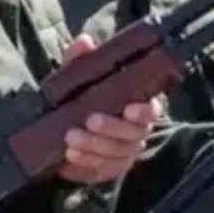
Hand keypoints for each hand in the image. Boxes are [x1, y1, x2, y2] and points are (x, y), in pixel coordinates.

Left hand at [56, 35, 160, 184]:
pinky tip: (69, 157)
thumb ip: (82, 59)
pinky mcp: (108, 170)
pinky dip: (86, 164)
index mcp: (137, 105)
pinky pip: (102, 171)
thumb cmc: (81, 96)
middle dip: (112, 129)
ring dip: (95, 147)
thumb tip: (84, 41)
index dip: (144, 111)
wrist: (62, 126)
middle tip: (90, 121)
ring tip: (71, 138)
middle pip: (134, 135)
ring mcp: (123, 153)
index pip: (151, 110)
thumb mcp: (79, 76)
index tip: (129, 108)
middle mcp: (136, 132)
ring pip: (117, 155)